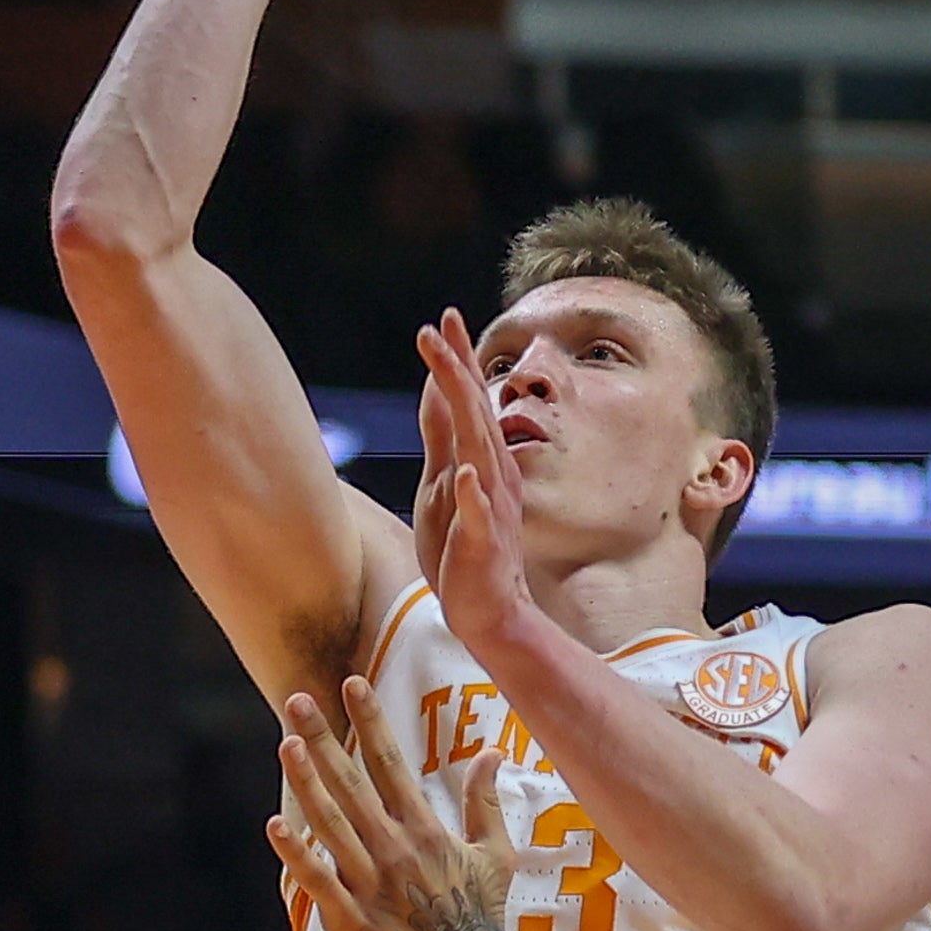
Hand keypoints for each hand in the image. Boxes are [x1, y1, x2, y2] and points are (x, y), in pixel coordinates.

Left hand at [267, 679, 507, 930]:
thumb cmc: (484, 917)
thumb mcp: (497, 855)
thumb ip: (486, 802)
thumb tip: (493, 751)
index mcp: (425, 831)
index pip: (392, 764)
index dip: (370, 722)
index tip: (352, 683)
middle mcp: (396, 850)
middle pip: (352, 784)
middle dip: (324, 738)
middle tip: (297, 699)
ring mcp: (371, 885)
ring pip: (331, 824)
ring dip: (307, 782)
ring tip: (286, 743)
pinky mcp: (351, 922)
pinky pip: (318, 881)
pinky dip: (296, 854)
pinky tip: (275, 824)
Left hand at [413, 307, 534, 651]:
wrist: (490, 612)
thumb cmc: (465, 548)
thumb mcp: (446, 482)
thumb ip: (445, 436)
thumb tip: (439, 387)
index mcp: (483, 459)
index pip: (469, 401)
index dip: (458, 360)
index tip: (444, 318)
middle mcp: (492, 474)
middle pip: (474, 412)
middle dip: (458, 369)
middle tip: (440, 326)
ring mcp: (489, 508)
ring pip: (478, 451)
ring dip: (465, 411)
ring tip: (449, 374)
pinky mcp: (482, 544)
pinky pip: (480, 517)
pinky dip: (473, 494)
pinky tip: (465, 473)